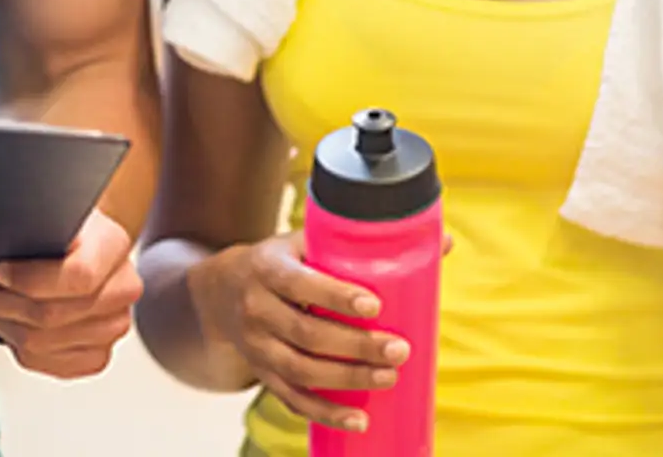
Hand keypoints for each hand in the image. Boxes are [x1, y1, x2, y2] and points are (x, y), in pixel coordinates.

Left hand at [0, 208, 142, 378]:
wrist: (82, 246)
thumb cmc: (60, 226)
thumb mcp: (50, 209)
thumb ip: (31, 223)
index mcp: (114, 246)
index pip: (78, 275)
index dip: (32, 279)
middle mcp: (122, 290)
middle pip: (51, 315)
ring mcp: (113, 328)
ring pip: (42, 343)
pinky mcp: (97, 355)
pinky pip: (46, 363)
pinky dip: (15, 347)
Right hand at [189, 231, 442, 435]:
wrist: (220, 291)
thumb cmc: (280, 261)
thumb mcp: (305, 241)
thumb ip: (360, 242)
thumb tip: (442, 241)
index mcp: (268, 267)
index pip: (301, 283)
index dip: (337, 296)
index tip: (375, 306)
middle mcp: (256, 307)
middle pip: (307, 333)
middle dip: (356, 346)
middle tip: (399, 350)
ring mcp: (256, 345)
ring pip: (302, 370)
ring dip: (348, 381)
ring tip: (389, 378)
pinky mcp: (261, 373)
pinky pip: (292, 399)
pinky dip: (326, 414)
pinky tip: (359, 421)